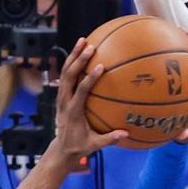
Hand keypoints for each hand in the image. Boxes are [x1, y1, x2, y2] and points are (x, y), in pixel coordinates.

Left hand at [53, 39, 128, 161]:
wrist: (62, 148)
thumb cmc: (80, 146)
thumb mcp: (94, 145)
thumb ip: (109, 139)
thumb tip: (126, 134)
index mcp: (73, 111)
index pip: (81, 91)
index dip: (89, 78)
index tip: (100, 66)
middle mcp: (64, 101)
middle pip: (68, 76)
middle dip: (78, 60)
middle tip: (91, 46)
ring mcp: (61, 97)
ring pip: (64, 72)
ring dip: (73, 55)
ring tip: (83, 40)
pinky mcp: (61, 95)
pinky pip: (65, 75)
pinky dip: (71, 62)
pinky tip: (80, 51)